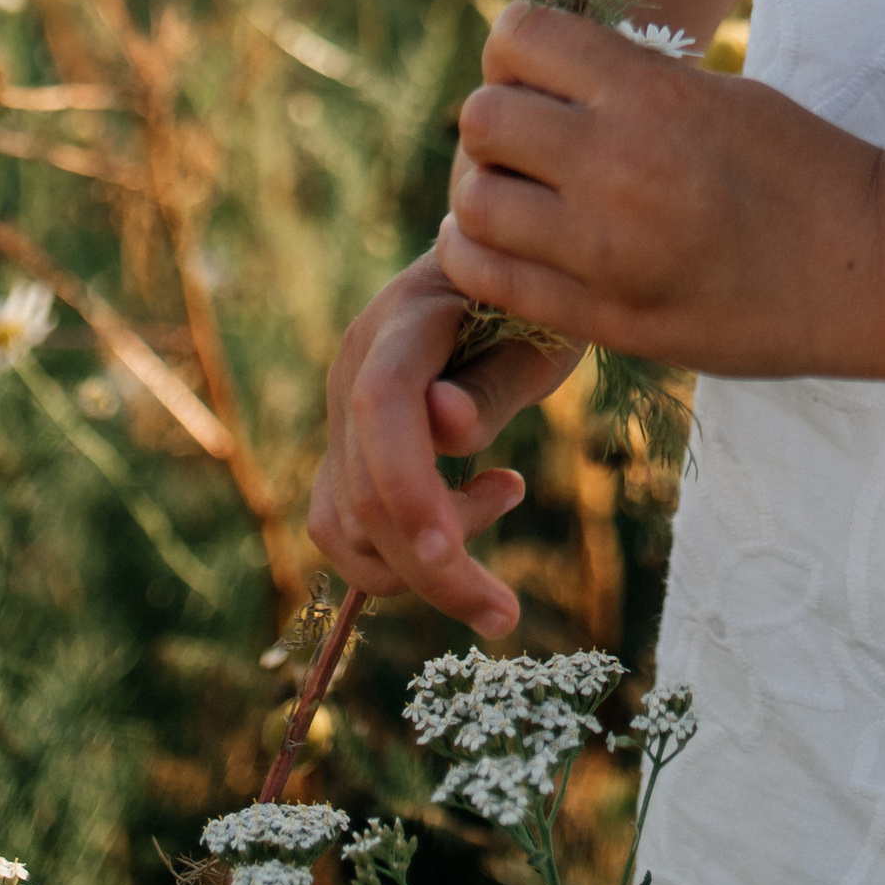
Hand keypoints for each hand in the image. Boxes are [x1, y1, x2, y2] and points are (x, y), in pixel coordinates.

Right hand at [307, 248, 578, 637]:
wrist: (502, 271)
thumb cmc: (536, 301)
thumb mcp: (543, 331)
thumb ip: (495, 380)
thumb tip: (443, 426)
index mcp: (405, 320)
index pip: (381, 406)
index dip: (406, 484)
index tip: (451, 554)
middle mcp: (354, 366)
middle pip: (364, 490)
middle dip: (432, 567)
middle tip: (505, 613)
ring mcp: (341, 410)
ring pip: (344, 523)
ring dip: (416, 564)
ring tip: (505, 499)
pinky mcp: (347, 447)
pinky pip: (344, 525)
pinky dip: (394, 553)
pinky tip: (463, 518)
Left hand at [437, 5, 884, 379]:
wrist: (864, 266)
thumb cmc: (796, 162)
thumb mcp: (716, 90)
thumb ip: (627, 75)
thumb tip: (538, 47)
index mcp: (652, 94)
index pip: (519, 35)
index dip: (515, 44)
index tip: (538, 68)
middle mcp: (616, 166)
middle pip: (482, 116)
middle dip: (497, 117)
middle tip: (528, 137)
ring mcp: (604, 250)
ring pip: (472, 203)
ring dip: (484, 191)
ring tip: (518, 196)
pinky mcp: (603, 318)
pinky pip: (488, 280)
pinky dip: (478, 256)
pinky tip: (508, 247)